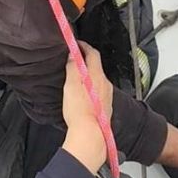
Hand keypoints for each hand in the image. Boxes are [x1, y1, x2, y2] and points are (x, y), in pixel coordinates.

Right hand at [62, 43, 112, 172]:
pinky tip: (83, 93)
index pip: (93, 54)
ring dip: (88, 74)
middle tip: (74, 59)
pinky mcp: (106, 106)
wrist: (90, 133)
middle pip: (96, 66)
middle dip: (86, 60)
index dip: (84, 46)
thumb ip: (73, 68)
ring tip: (76, 76)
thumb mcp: (71, 85)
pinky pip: (99, 90)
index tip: (77, 44)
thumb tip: (73, 55)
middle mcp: (105, 83)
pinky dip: (91, 86)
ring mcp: (107, 95)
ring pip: (98, 78)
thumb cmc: (79, 111)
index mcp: (96, 76)